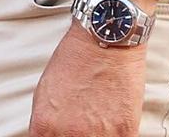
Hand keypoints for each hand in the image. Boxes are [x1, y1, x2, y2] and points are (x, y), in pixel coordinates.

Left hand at [27, 24, 147, 136]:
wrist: (105, 40)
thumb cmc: (76, 59)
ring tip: (98, 120)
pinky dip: (115, 135)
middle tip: (82, 123)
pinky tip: (112, 123)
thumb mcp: (44, 92)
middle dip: (75, 136)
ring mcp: (99, 136)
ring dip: (97, 135)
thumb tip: (48, 135)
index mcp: (45, 125)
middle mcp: (70, 134)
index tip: (60, 134)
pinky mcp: (125, 133)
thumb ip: (45, 122)